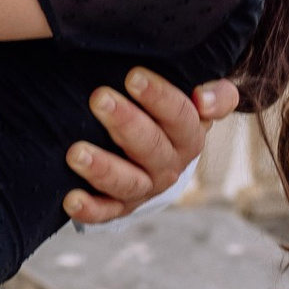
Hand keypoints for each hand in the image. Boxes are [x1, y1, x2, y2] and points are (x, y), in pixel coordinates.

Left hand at [62, 72, 237, 224]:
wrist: (163, 153)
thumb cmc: (172, 113)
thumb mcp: (200, 100)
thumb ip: (217, 94)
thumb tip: (203, 98)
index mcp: (190, 136)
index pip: (181, 116)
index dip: (159, 97)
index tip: (133, 76)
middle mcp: (170, 165)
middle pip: (151, 147)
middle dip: (125, 123)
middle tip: (99, 99)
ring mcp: (145, 188)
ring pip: (128, 182)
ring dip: (103, 168)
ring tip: (76, 153)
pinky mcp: (121, 206)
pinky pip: (106, 212)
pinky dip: (89, 209)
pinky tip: (70, 200)